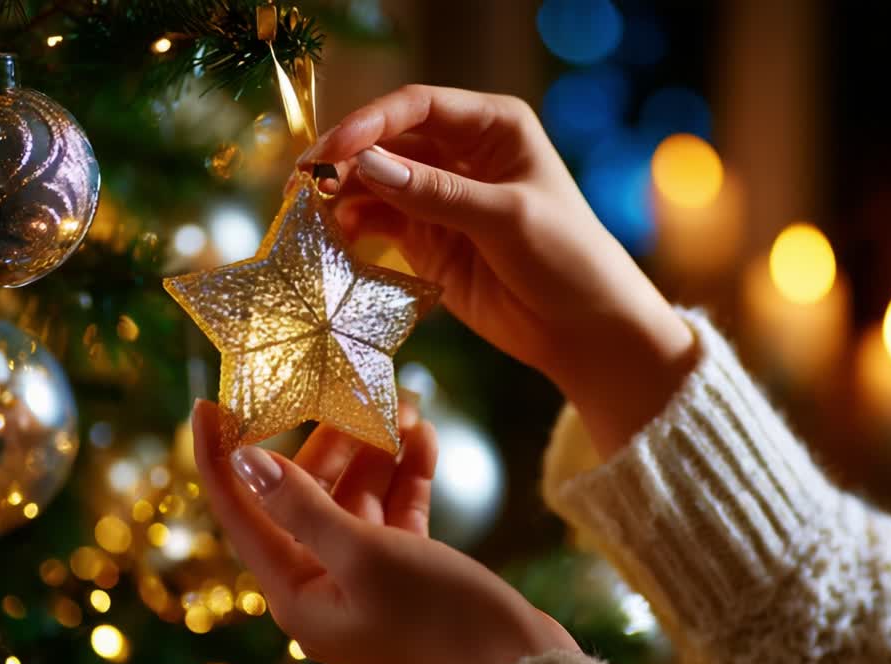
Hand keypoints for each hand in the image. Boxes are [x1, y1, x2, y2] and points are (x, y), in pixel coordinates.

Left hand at [190, 399, 578, 663]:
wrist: (517, 660)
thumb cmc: (438, 614)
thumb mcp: (365, 553)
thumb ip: (304, 507)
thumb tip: (246, 464)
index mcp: (295, 593)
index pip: (242, 514)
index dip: (220, 458)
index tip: (208, 404)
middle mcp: (321, 586)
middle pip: (305, 497)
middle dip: (332, 444)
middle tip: (356, 393)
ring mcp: (363, 579)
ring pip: (355, 499)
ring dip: (376, 452)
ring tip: (405, 405)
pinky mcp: (404, 571)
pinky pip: (393, 513)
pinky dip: (405, 476)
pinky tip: (424, 438)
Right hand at [302, 84, 697, 454]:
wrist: (584, 329)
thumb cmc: (567, 258)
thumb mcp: (506, 218)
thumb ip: (436, 193)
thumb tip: (366, 165)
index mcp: (493, 127)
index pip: (419, 107)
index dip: (370, 123)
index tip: (333, 150)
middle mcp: (462, 153)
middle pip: (388, 143)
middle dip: (347, 159)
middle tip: (306, 184)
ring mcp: (441, 196)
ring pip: (377, 182)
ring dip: (344, 195)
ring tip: (312, 215)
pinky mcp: (428, 238)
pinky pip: (380, 222)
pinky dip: (355, 227)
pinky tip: (337, 238)